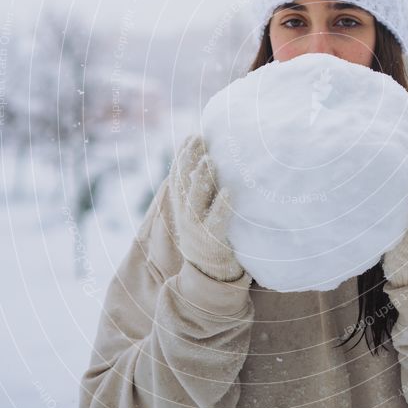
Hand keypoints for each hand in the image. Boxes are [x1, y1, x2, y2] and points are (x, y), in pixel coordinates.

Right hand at [168, 135, 245, 282]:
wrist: (209, 273)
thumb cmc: (209, 234)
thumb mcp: (200, 210)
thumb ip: (201, 189)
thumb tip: (208, 159)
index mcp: (182, 205)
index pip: (178, 175)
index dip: (182, 155)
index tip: (192, 135)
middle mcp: (185, 214)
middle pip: (184, 183)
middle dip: (189, 159)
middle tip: (199, 138)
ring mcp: (197, 228)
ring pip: (196, 200)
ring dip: (202, 179)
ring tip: (210, 159)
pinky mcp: (213, 240)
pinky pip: (217, 222)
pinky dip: (221, 207)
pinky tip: (228, 192)